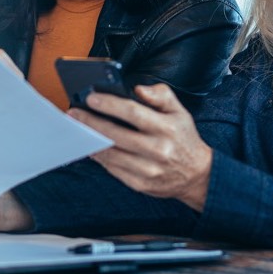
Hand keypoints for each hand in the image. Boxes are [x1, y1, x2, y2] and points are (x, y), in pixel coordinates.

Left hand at [67, 83, 212, 211]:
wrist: (197, 175)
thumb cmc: (183, 138)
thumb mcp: (179, 111)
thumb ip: (160, 95)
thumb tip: (138, 89)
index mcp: (166, 128)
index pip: (133, 112)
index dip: (109, 104)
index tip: (91, 98)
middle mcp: (157, 150)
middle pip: (116, 134)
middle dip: (91, 123)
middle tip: (74, 114)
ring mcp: (148, 170)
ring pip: (111, 154)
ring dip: (92, 141)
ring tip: (78, 130)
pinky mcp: (140, 184)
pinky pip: (113, 169)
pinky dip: (100, 157)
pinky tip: (92, 147)